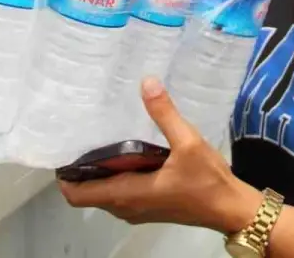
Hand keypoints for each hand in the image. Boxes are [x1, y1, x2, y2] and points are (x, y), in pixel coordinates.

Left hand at [58, 78, 262, 232]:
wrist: (230, 208)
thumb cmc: (206, 180)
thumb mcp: (188, 142)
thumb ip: (165, 114)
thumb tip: (146, 82)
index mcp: (128, 193)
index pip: (78, 195)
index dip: (64, 177)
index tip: (63, 151)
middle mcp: (126, 206)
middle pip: (88, 194)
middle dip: (80, 171)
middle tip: (81, 136)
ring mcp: (138, 210)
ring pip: (104, 195)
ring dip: (98, 175)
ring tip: (101, 140)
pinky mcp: (149, 208)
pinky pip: (120, 195)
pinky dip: (115, 178)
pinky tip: (128, 153)